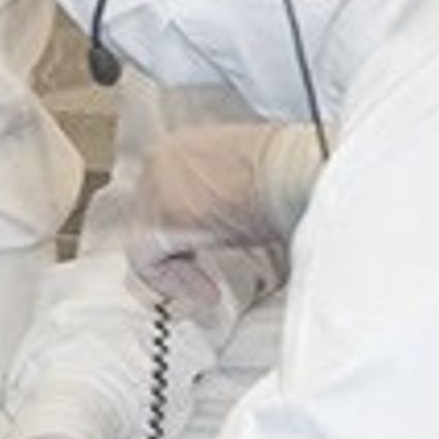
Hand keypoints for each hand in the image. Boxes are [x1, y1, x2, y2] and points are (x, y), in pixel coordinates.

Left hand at [115, 116, 320, 318]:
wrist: (294, 173)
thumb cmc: (288, 173)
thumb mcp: (243, 177)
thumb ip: (217, 194)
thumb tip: (217, 222)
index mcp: (180, 146)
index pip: (160, 191)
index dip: (181, 229)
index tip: (201, 250)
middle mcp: (160, 160)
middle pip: (147, 214)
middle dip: (176, 249)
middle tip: (201, 273)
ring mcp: (155, 187)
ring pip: (144, 239)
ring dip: (177, 270)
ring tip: (208, 288)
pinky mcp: (159, 220)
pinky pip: (146, 261)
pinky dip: (173, 282)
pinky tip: (208, 293)